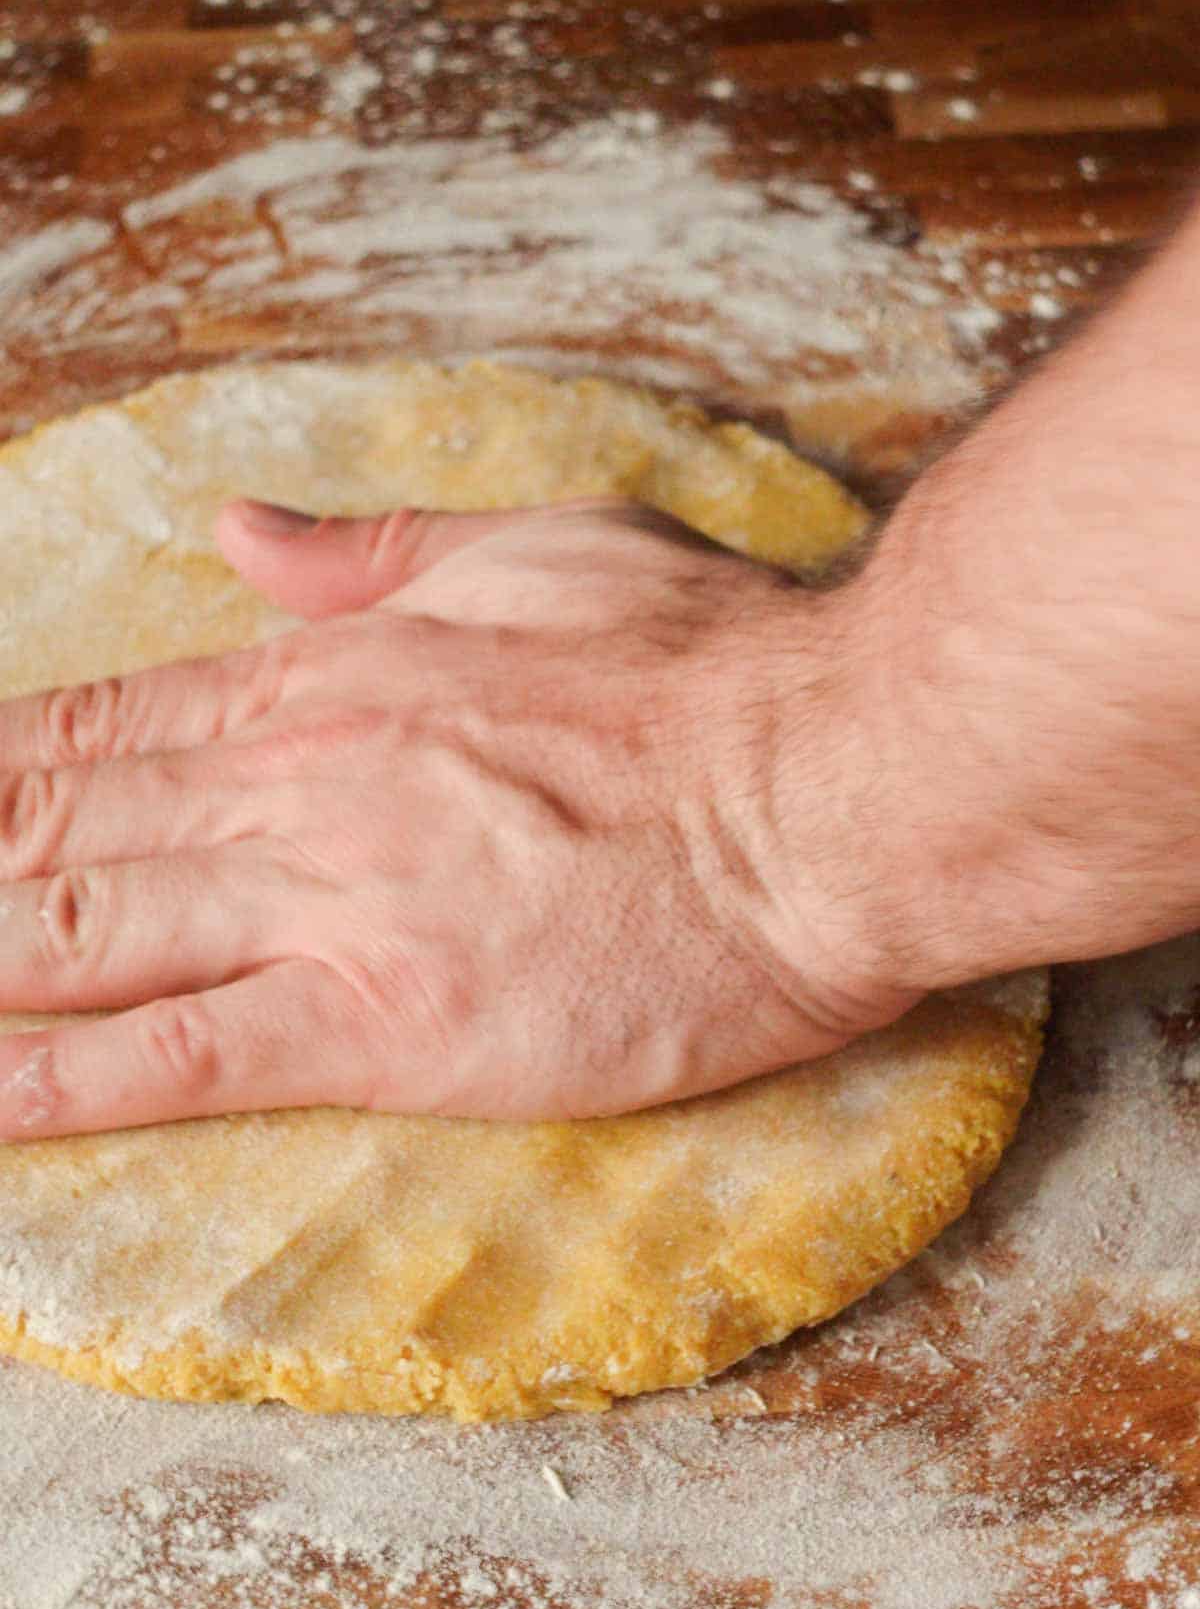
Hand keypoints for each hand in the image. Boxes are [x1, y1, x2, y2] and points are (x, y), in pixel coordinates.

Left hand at [0, 496, 925, 1138]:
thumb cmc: (708, 662)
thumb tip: (243, 529)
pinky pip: (178, 1056)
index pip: (92, 728)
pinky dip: (50, 1080)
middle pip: (51, 830)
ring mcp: (330, 904)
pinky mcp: (388, 1021)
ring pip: (77, 933)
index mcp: (325, 676)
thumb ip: (373, 548)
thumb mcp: (537, 546)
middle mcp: (294, 784)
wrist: (829, 785)